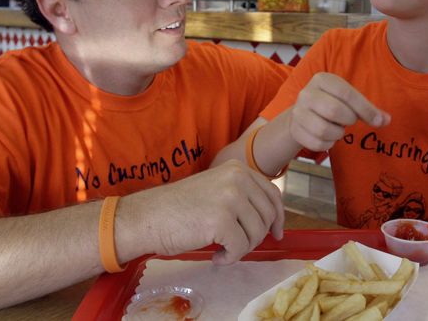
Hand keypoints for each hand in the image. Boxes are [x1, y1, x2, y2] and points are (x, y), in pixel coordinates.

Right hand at [121, 160, 284, 264]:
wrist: (148, 217)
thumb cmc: (178, 208)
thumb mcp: (216, 189)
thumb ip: (241, 195)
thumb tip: (271, 219)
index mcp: (238, 169)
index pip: (272, 193)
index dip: (279, 216)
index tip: (276, 233)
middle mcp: (238, 179)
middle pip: (268, 215)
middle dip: (257, 237)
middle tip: (238, 246)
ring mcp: (231, 198)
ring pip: (257, 234)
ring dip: (242, 249)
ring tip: (222, 250)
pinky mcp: (221, 220)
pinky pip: (241, 248)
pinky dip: (230, 258)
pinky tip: (215, 257)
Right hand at [289, 73, 390, 151]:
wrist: (303, 114)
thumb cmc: (332, 103)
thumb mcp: (348, 99)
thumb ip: (368, 109)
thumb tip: (386, 120)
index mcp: (322, 79)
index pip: (347, 93)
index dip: (366, 109)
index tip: (380, 121)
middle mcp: (306, 93)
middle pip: (334, 110)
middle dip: (349, 119)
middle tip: (350, 120)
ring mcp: (298, 112)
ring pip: (324, 130)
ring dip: (338, 133)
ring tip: (338, 128)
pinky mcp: (295, 130)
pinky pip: (317, 143)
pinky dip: (329, 144)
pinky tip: (329, 137)